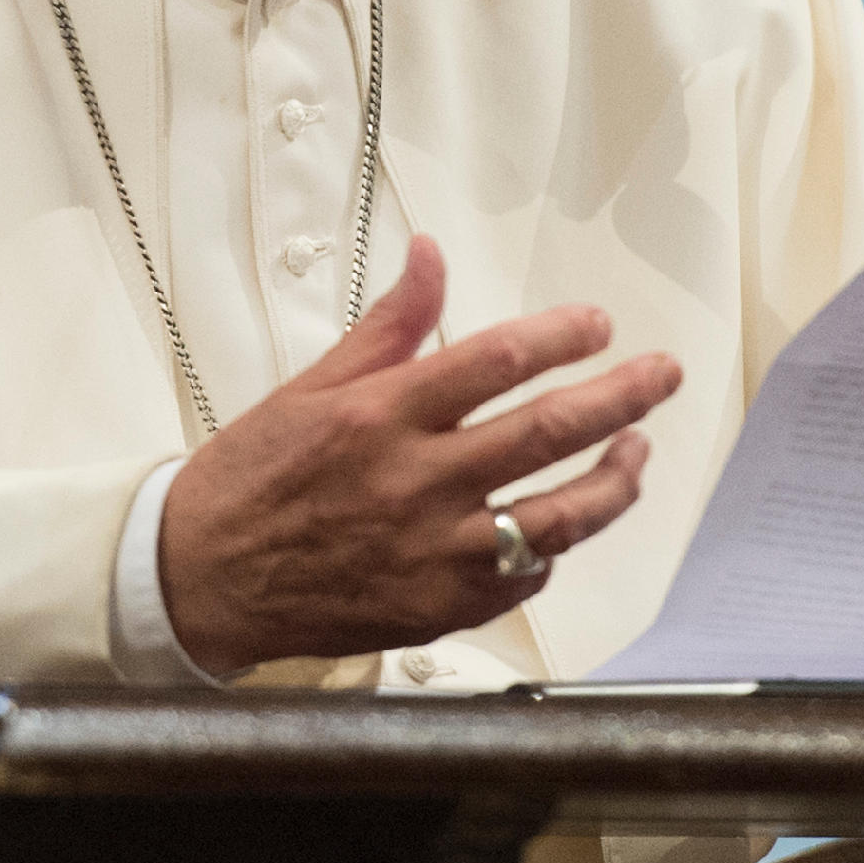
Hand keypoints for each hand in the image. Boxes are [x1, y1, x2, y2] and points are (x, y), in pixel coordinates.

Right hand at [159, 236, 679, 676]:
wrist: (201, 578)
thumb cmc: (253, 478)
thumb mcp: (310, 387)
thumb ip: (389, 326)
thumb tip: (431, 255)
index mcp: (381, 415)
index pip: (497, 360)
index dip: (562, 337)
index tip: (596, 326)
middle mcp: (415, 481)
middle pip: (549, 431)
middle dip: (621, 396)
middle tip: (662, 375)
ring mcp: (432, 551)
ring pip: (558, 516)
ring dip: (613, 481)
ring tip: (636, 452)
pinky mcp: (437, 607)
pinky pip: (522, 578)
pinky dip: (552, 549)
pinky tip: (565, 523)